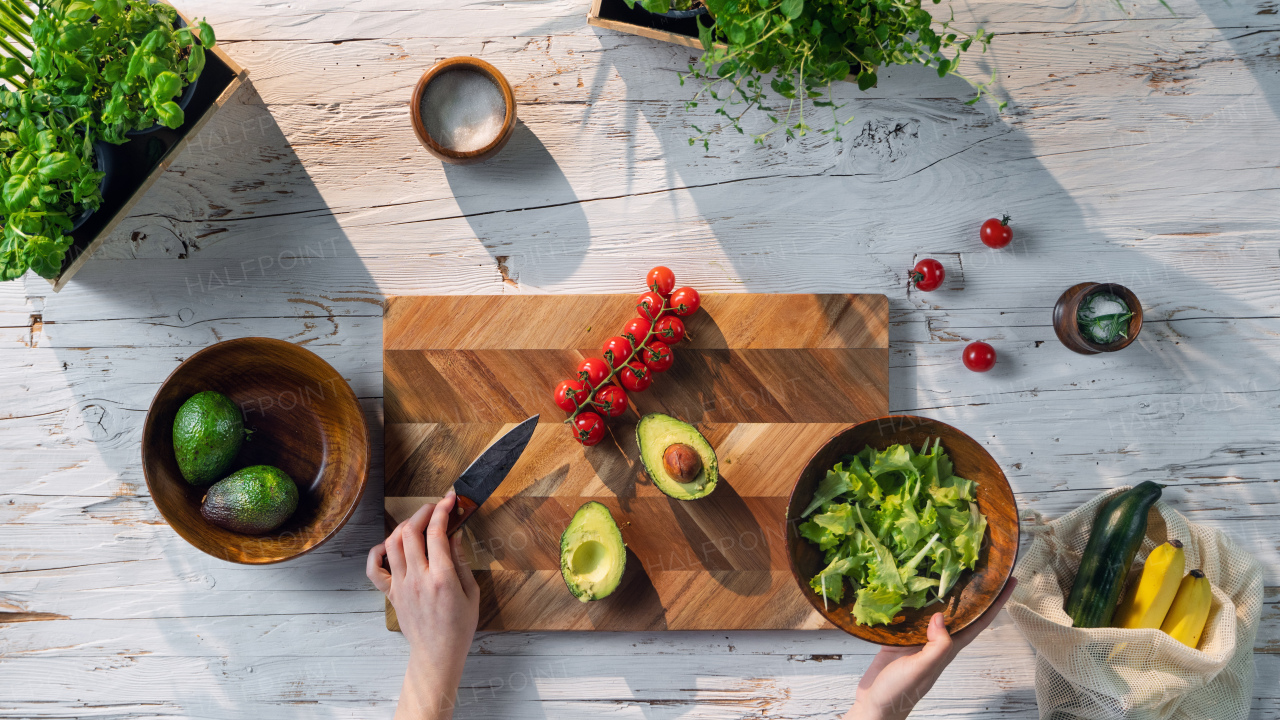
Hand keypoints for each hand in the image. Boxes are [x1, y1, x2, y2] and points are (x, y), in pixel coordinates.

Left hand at [367, 490, 480, 719]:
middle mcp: (417, 578)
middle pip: (411, 531)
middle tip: (435, 507)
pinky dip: (378, 551)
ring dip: (404, 526)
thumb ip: (460, 560)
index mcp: (441, 577)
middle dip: (423, 511)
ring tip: (418, 523)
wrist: (437, 653)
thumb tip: (454, 534)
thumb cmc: (459, 626)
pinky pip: (375, 568)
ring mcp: (401, 585)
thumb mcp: (471, 592)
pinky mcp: (391, 593)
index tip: (450, 500)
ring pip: (392, 543)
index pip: (436, 532)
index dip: (442, 510)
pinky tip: (389, 545)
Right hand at [845, 577, 1016, 719]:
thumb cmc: (899, 693)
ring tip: (947, 567)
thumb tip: (941, 616)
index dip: (996, 603)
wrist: (875, 706)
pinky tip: (907, 586)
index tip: (1010, 582)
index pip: (979, 621)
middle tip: (980, 564)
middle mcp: (936, 640)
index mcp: (947, 648)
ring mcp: (917, 639)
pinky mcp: (898, 637)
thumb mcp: (921, 670)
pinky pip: (908, 614)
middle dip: (971, 591)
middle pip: (959, 612)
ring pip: (933, 609)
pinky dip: (909, 600)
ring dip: (940, 591)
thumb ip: (936, 647)